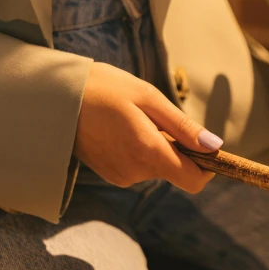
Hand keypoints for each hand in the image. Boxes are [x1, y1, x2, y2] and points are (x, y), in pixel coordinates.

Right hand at [74, 62, 220, 192]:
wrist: (53, 96)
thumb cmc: (104, 89)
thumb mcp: (149, 98)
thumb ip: (184, 127)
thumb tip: (215, 147)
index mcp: (148, 152)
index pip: (193, 181)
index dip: (207, 167)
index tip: (204, 147)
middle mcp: (136, 172)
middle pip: (177, 170)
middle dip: (176, 147)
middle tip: (153, 118)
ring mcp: (122, 176)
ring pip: (158, 167)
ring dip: (156, 146)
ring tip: (132, 120)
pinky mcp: (112, 175)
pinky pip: (141, 166)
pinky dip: (141, 150)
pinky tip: (121, 129)